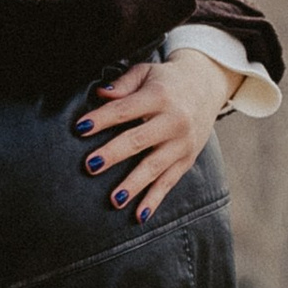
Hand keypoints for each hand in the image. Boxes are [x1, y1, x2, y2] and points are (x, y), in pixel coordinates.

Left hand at [73, 49, 242, 220]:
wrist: (206, 86)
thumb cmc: (166, 80)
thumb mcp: (146, 72)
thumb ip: (123, 84)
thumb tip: (100, 94)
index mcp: (159, 97)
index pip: (125, 110)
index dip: (102, 119)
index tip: (80, 128)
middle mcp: (173, 121)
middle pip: (139, 140)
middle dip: (114, 154)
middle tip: (90, 165)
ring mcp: (182, 143)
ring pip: (155, 166)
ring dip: (134, 184)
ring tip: (114, 199)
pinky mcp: (187, 159)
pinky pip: (169, 182)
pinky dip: (154, 200)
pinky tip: (139, 216)